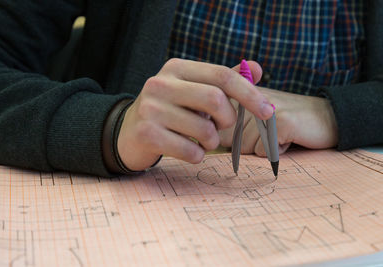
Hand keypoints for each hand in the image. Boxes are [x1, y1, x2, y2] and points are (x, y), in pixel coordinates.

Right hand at [117, 58, 272, 170]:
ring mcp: (151, 109)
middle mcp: (160, 84)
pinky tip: (187, 150)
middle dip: (228, 120)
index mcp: (176, 69)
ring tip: (201, 140)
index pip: (222, 75)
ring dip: (212, 142)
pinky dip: (197, 156)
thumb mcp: (192, 91)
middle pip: (215, 100)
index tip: (268, 112)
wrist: (128, 133)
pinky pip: (190, 151)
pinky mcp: (147, 134)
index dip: (250, 94)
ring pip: (204, 130)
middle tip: (222, 129)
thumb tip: (256, 68)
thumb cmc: (169, 111)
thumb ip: (223, 81)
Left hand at [219, 87, 338, 155]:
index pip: (217, 127)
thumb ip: (231, 125)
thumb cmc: (286, 123)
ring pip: (246, 148)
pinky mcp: (279, 122)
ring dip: (264, 149)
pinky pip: (263, 152)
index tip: (249, 132)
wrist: (328, 117)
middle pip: (231, 141)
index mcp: (240, 95)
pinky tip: (289, 139)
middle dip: (249, 145)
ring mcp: (264, 108)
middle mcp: (249, 97)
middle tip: (269, 133)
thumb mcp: (256, 118)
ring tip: (280, 134)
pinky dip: (277, 152)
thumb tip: (207, 143)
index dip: (229, 138)